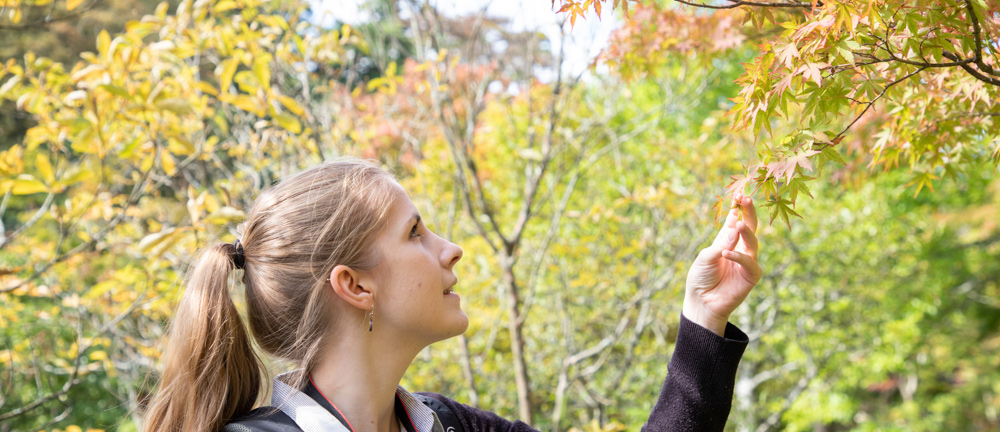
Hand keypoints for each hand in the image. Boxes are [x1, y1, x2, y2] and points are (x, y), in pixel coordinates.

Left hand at [683, 195, 761, 335]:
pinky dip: (738, 256)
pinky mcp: (751, 275)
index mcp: (727, 240)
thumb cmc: (701, 278)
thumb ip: (721, 243)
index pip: (735, 220)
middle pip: (749, 227)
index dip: (738, 207)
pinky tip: (726, 253)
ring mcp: (747, 261)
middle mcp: (739, 248)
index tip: (739, 193)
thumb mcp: (705, 257)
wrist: (701, 301)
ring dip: (746, 232)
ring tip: (739, 225)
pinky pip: (749, 262)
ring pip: (752, 242)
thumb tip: (736, 226)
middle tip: (746, 199)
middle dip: (749, 212)